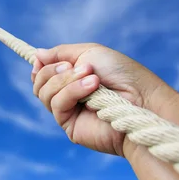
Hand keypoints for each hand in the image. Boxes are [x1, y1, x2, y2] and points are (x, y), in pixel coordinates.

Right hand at [31, 43, 178, 157]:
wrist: (142, 100)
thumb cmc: (124, 75)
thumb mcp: (90, 53)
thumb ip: (61, 53)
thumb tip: (36, 54)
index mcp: (72, 77)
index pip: (43, 73)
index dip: (40, 66)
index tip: (43, 59)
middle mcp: (69, 95)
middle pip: (39, 83)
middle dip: (54, 70)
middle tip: (78, 66)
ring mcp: (69, 112)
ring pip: (44, 93)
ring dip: (65, 80)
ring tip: (92, 77)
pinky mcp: (70, 126)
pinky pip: (56, 105)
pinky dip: (71, 91)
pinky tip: (92, 87)